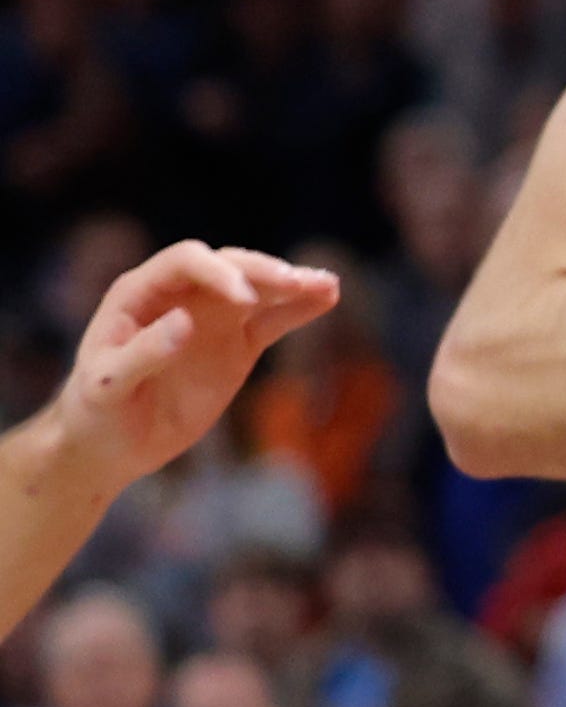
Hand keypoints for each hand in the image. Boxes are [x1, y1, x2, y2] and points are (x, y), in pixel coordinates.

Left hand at [44, 243, 336, 495]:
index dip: (217, 271)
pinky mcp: (238, 344)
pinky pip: (274, 319)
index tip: (243, 298)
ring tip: (328, 285)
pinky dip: (301, 308)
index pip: (186, 261)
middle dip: (263, 272)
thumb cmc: (95, 413)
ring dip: (293, 283)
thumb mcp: (105, 387)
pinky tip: (329, 296)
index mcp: (140, 292)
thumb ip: (142, 354)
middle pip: (231, 265)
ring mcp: (214, 318)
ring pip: (260, 288)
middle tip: (294, 284)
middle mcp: (182, 294)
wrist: (110, 446)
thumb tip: (186, 321)